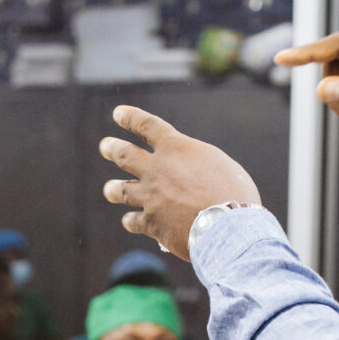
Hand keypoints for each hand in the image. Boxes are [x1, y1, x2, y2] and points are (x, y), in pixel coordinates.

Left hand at [98, 107, 263, 260]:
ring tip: (109, 189)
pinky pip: (134, 221)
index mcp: (176, 148)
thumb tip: (190, 175)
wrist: (227, 226)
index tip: (118, 113)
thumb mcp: (219, 165)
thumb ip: (198, 165)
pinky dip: (131, 221)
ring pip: (122, 190)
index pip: (147, 126)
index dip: (131, 118)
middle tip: (105, 146)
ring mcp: (150, 196)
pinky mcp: (151, 223)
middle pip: (126, 155)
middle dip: (113, 149)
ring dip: (114, 189)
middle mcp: (157, 169)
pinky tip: (129, 221)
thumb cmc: (234, 192)